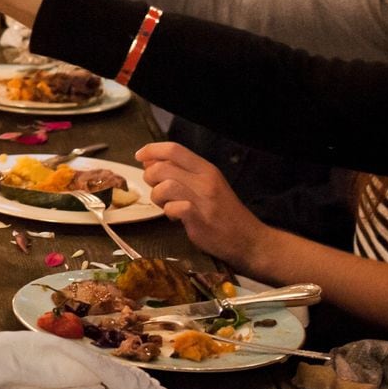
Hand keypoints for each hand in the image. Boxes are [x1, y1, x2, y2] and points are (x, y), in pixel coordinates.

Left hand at [134, 142, 272, 271]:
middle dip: (150, 177)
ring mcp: (203, 200)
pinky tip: (175, 217)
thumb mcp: (207, 185)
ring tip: (165, 205)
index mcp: (206, 169)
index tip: (139, 156)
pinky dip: (168, 212)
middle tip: (156, 189)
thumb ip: (182, 173)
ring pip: (165, 186)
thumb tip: (151, 163)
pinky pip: (173, 208)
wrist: (248, 239)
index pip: (174, 149)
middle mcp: (205, 180)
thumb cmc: (224, 212)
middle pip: (163, 167)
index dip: (152, 150)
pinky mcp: (200, 219)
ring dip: (157, 196)